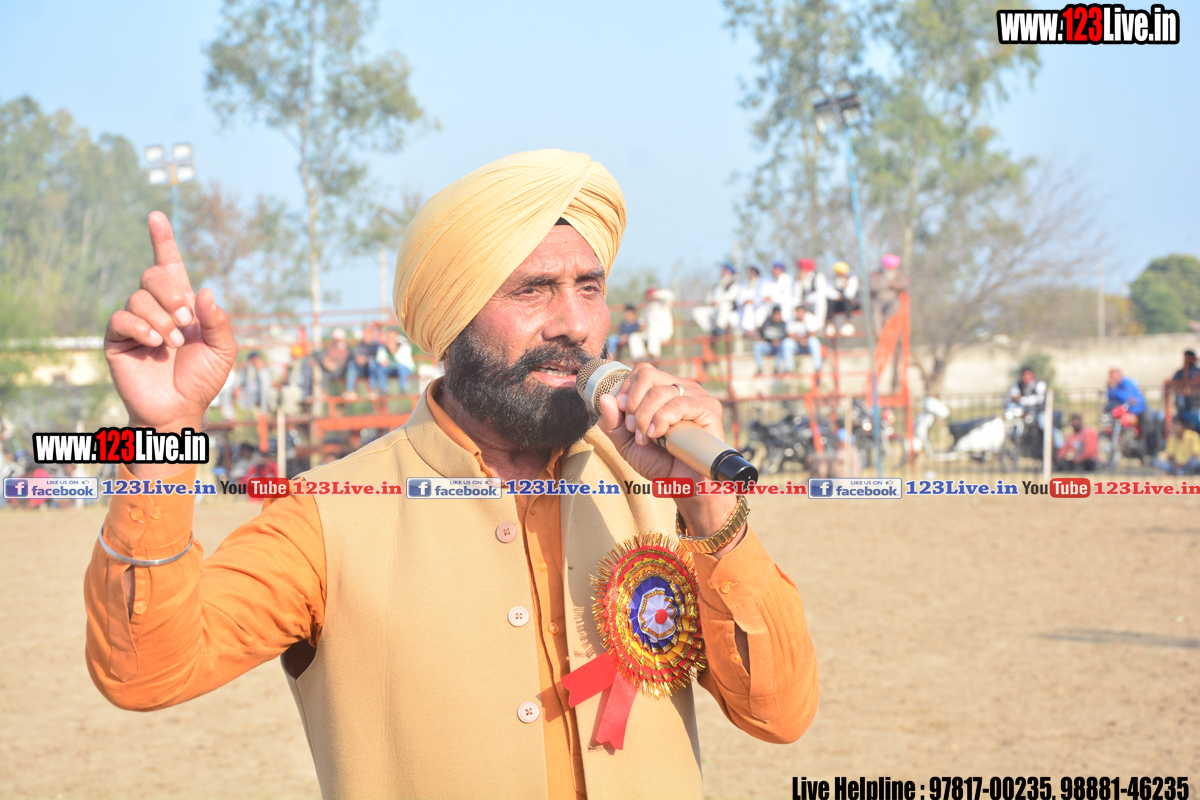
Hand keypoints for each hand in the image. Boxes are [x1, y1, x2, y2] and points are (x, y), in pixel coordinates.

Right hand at [104, 212, 236, 433]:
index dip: (163, 239)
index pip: (169, 264)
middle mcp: (156, 307)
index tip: (156, 215)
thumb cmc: (202, 378)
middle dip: (171, 294)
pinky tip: (154, 344)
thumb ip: (218, 320)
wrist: (180, 408)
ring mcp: (135, 321)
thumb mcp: (223, 349)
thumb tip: (203, 291)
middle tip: (185, 321)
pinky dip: (142, 328)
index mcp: (182, 303)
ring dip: (161, 319)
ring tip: (172, 343)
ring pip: (138, 297)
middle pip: (153, 274)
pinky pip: (122, 318)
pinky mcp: (117, 339)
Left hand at [595, 363, 739, 546]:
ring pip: (660, 391)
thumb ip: (612, 422)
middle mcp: (680, 387)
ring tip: (646, 438)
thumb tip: (604, 398)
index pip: (641, 371)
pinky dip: (662, 420)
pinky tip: (659, 435)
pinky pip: (679, 404)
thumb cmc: (659, 462)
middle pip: (647, 375)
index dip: (625, 391)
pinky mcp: (709, 408)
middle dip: (633, 404)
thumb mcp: (626, 442)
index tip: (622, 417)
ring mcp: (696, 396)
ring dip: (645, 417)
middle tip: (633, 429)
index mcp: (663, 389)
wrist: (683, 485)